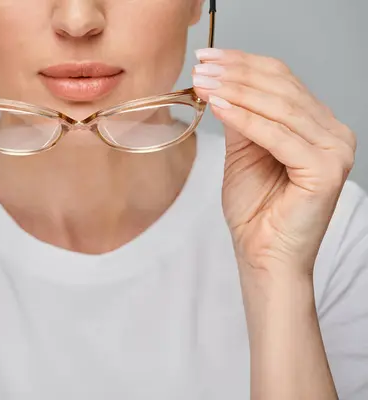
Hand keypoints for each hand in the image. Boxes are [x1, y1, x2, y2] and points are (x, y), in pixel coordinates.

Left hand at [192, 48, 356, 274]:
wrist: (263, 254)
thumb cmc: (255, 209)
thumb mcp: (242, 153)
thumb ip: (240, 118)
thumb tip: (220, 84)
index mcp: (317, 125)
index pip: (282, 80)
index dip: (243, 64)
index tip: (207, 58)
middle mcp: (333, 133)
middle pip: (282, 88)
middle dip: (235, 74)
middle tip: (201, 67)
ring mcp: (334, 150)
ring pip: (280, 107)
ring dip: (236, 91)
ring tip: (204, 83)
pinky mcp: (325, 170)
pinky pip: (279, 136)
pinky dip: (247, 119)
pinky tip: (219, 106)